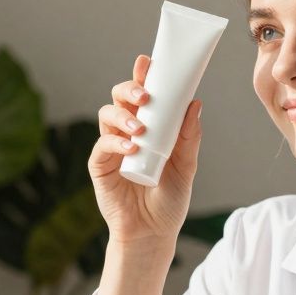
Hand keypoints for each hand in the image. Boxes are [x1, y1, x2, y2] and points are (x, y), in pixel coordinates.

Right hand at [89, 54, 203, 245]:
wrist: (152, 232)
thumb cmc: (169, 200)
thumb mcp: (187, 167)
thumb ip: (189, 137)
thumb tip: (195, 104)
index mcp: (150, 126)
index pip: (144, 95)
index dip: (144, 75)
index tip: (148, 62)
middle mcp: (128, 130)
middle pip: (120, 96)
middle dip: (130, 88)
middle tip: (145, 95)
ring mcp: (112, 146)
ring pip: (107, 114)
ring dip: (123, 116)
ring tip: (140, 129)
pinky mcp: (100, 165)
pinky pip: (102, 144)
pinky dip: (116, 141)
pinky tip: (131, 147)